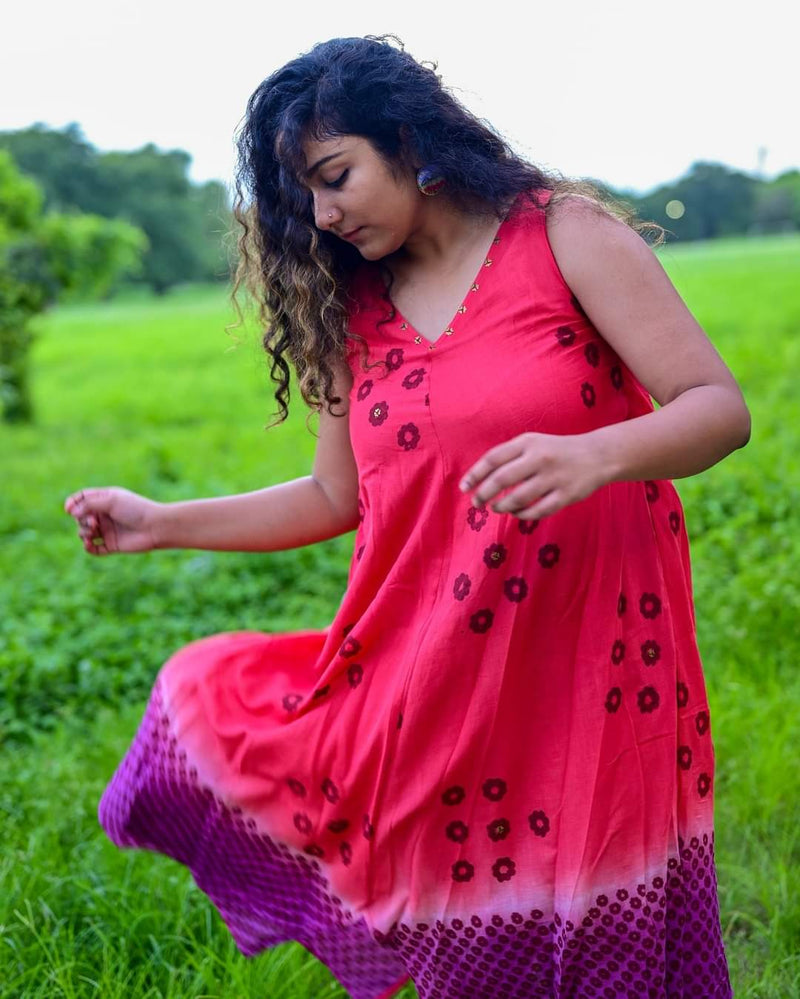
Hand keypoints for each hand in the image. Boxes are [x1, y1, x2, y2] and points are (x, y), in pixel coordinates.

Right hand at [64, 487, 162, 555]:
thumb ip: (89, 504)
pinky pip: (93, 549)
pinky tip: (89, 545)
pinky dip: (88, 547)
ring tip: (93, 532)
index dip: (73, 503)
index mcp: (106, 499)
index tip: (68, 509)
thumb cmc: (135, 510)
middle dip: (82, 520)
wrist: (155, 527)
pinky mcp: (112, 545)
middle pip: (81, 517)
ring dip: (83, 532)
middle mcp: (105, 515)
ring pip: (84, 533)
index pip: (82, 499)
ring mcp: (108, 530)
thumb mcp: (111, 501)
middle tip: (94, 522)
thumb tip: (70, 511)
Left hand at [458, 432, 607, 520]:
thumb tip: (480, 477)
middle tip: (476, 503)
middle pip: (502, 479)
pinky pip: (538, 510)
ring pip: (519, 498)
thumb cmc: (556, 451)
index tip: (464, 487)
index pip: (493, 458)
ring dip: (502, 506)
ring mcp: (554, 477)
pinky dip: (523, 515)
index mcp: (528, 443)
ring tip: (496, 508)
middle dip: (484, 494)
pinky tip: (516, 514)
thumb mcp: (533, 443)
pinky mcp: (566, 495)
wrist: (598, 455)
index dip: (475, 474)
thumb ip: (509, 456)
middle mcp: (539, 458)